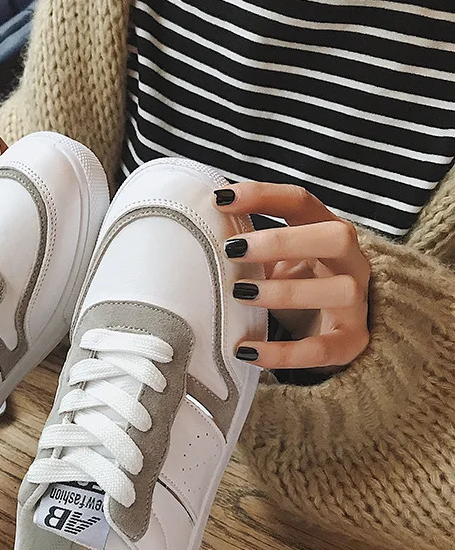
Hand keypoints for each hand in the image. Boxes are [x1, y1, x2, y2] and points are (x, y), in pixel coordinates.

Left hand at [214, 183, 370, 371]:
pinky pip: (321, 349)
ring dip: (285, 291)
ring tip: (240, 294)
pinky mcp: (349, 342)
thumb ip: (248, 250)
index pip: (301, 202)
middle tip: (231, 250)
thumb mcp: (274, 263)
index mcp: (326, 231)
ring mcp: (355, 302)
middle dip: (281, 241)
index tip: (219, 200)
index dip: (263, 196)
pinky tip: (246, 351)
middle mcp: (350, 262)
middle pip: (334, 236)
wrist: (330, 332)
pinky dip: (283, 353)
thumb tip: (195, 234)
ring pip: (336, 290)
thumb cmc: (295, 286)